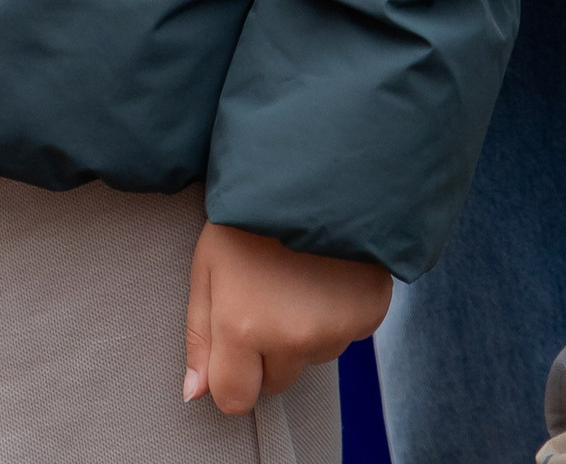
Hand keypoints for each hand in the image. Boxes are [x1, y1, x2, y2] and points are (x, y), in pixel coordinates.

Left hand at [183, 221, 389, 414]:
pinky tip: (328, 272)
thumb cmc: (251, 211)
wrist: (317, 166)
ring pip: (312, 356)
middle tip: (269, 292)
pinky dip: (337, 313)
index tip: (237, 339)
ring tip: (299, 273)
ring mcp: (334, 329)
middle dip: (269, 351)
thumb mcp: (208, 263)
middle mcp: (291, 338)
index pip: (234, 399)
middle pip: (276, 382)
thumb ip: (200, 333)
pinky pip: (346, 335)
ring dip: (305, 330)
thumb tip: (197, 394)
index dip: (233, 373)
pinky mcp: (368, 315)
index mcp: (243, 326)